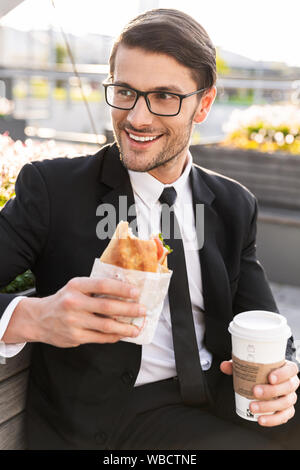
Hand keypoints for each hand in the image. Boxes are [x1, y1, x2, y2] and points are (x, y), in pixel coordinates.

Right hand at [2, 277, 145, 346]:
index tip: (136, 292)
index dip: (122, 288)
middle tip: (142, 310)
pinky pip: (100, 338)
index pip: (103, 285)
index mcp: (76, 286)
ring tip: (136, 328)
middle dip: (129, 309)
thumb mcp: (76, 287)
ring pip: (106, 325)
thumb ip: (95, 288)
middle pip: (107, 306)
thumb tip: (125, 291)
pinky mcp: (75, 336)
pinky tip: (121, 334)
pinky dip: (113, 336)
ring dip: (125, 327)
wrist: (38, 318)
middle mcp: (74, 302)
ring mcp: (74, 321)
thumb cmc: (63, 301)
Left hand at [220, 359, 298, 426]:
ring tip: (252, 407)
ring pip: (285, 403)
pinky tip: (261, 419)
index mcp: (287, 368)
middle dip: (271, 391)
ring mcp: (290, 397)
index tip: (270, 378)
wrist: (270, 379)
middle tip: (255, 391)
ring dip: (268, 407)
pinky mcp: (287, 410)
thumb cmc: (263, 370)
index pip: (291, 369)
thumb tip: (224, 366)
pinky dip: (272, 420)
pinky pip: (283, 416)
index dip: (283, 374)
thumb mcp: (253, 364)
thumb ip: (239, 364)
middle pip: (287, 387)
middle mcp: (292, 383)